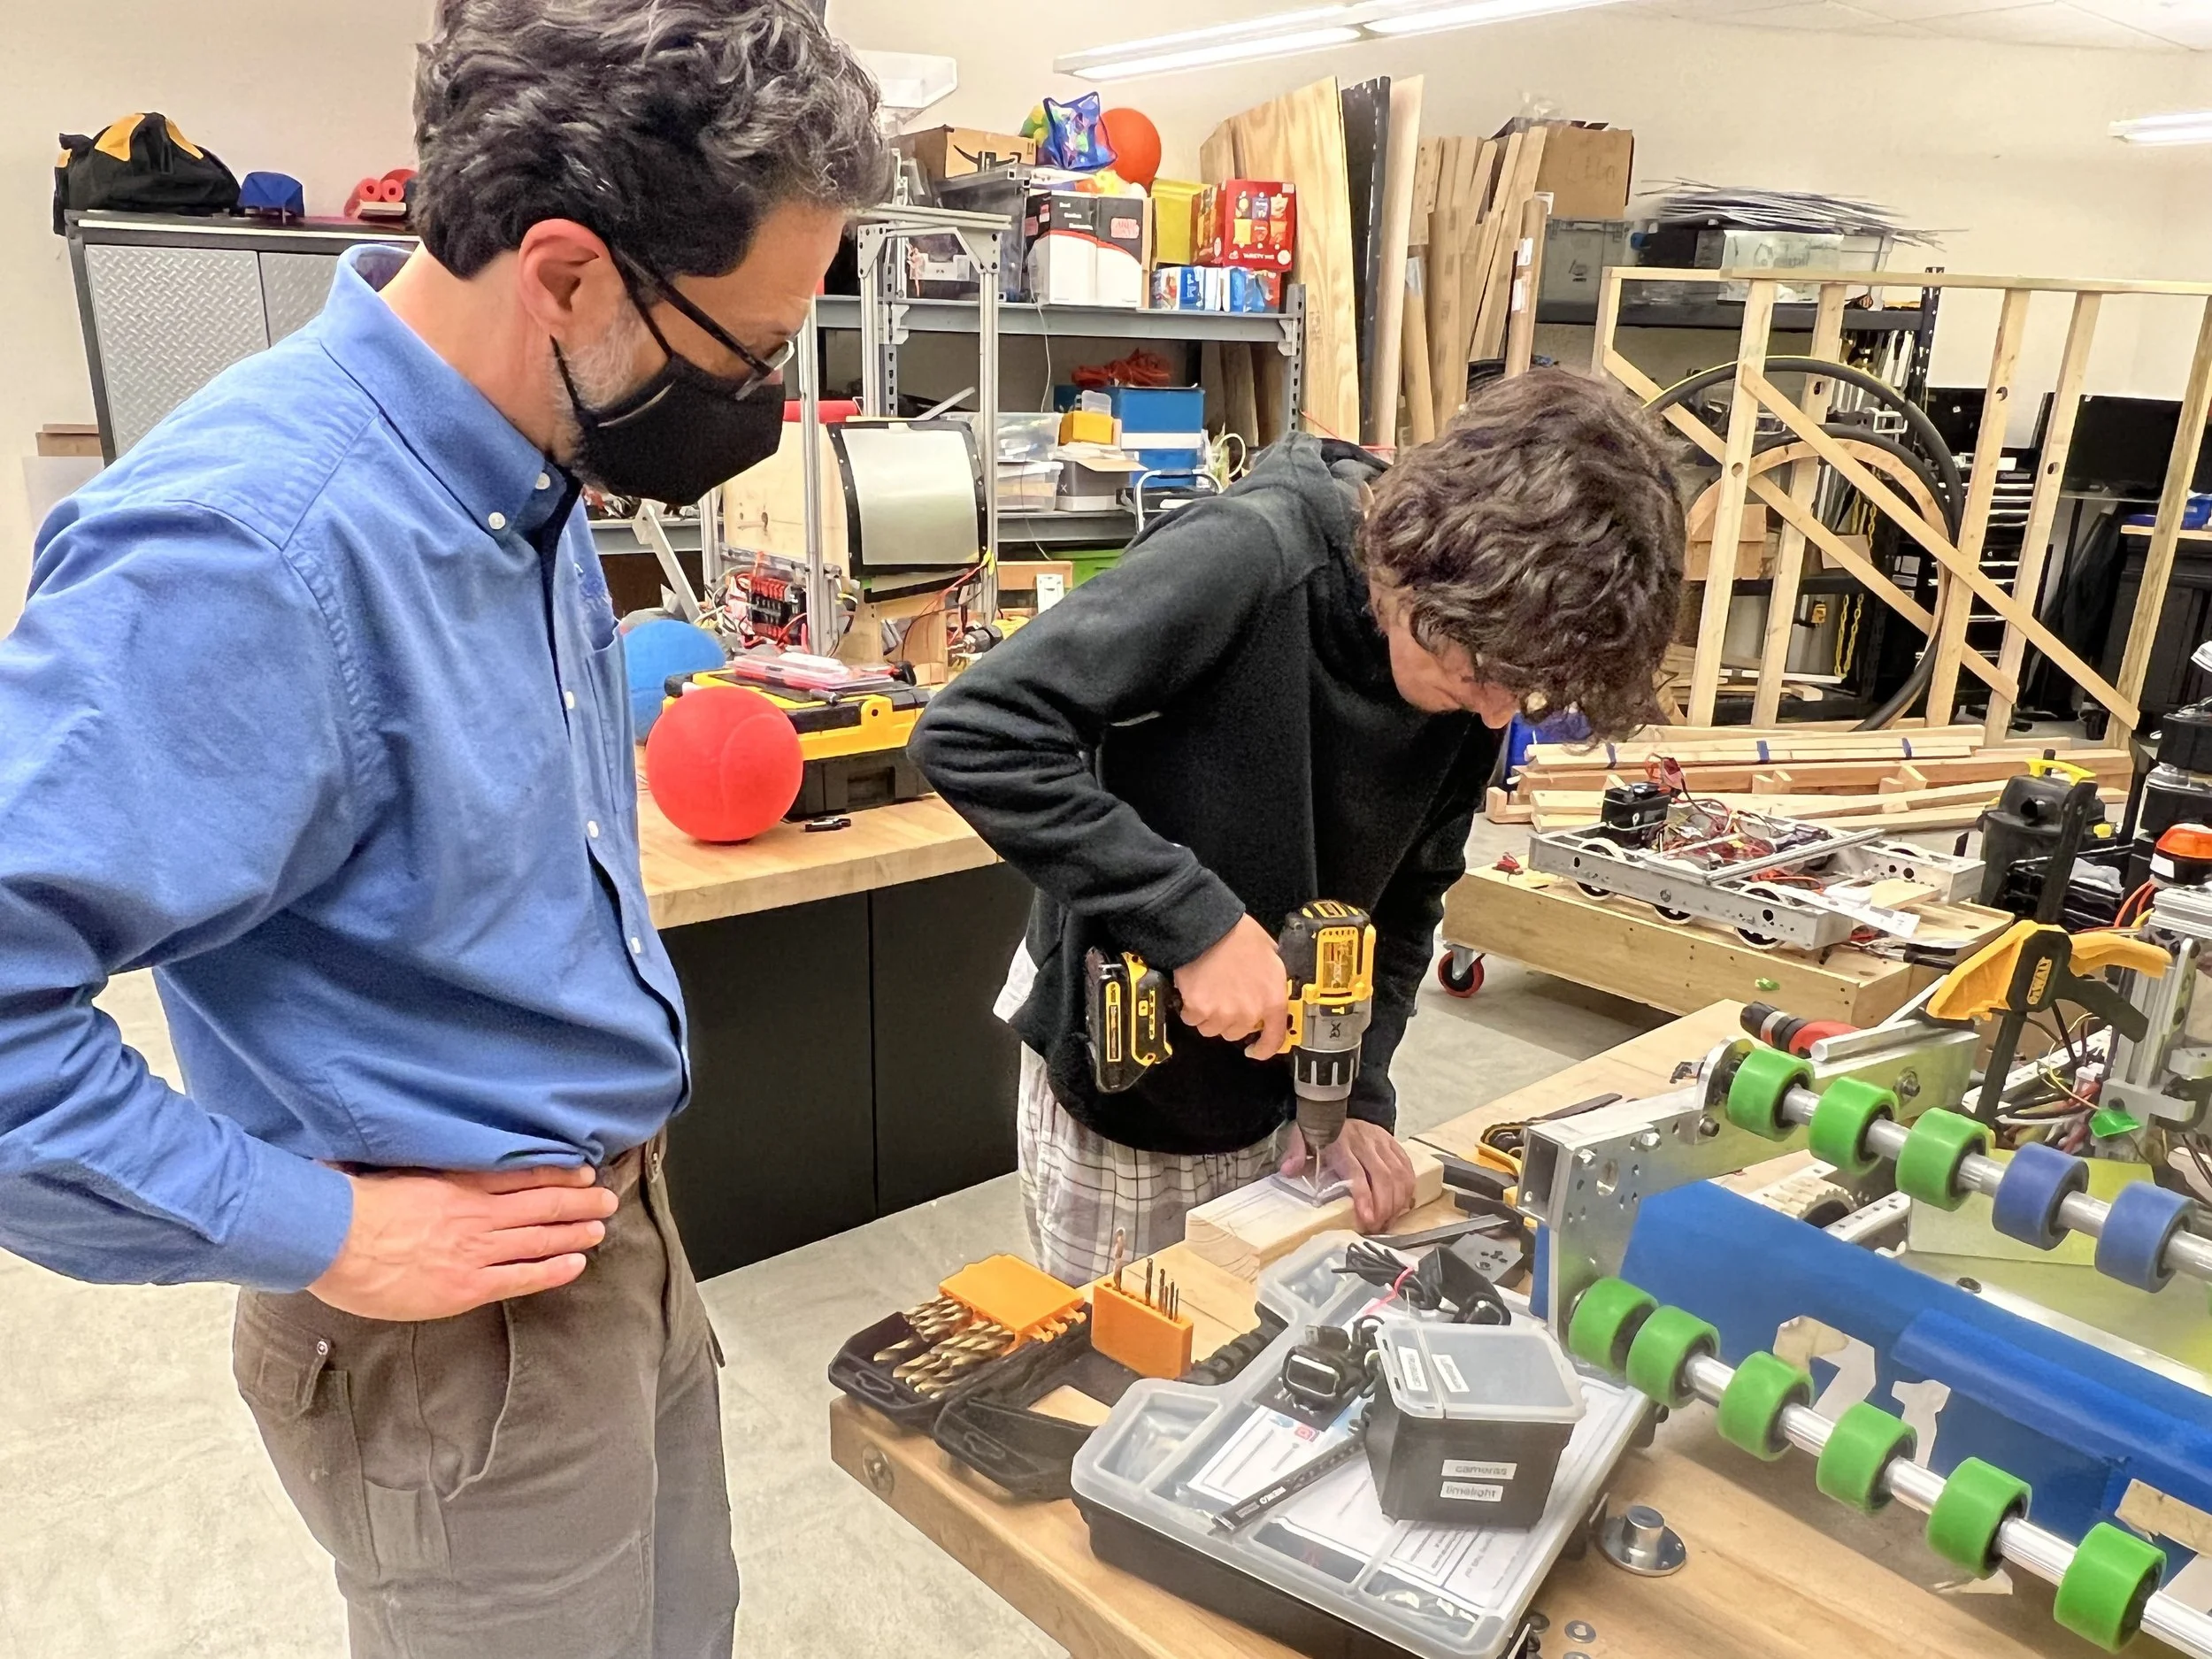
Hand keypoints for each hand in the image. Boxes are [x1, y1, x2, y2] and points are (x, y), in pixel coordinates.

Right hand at [308, 1165, 618, 1320]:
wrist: (333, 1240)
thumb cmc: (348, 1203)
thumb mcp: (388, 1166)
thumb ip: (414, 1161)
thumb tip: (409, 1141)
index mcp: (457, 1182)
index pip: (521, 1173)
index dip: (557, 1171)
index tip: (582, 1169)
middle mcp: (476, 1213)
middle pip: (542, 1203)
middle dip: (579, 1201)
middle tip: (606, 1199)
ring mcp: (475, 1249)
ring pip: (539, 1237)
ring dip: (575, 1232)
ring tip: (599, 1227)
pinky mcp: (466, 1285)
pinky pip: (521, 1277)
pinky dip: (552, 1270)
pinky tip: (575, 1264)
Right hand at [1173, 915, 1290, 1059]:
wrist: (1207, 928)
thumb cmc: (1239, 936)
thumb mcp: (1271, 954)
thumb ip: (1273, 980)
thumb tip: (1270, 988)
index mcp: (1272, 999)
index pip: (1274, 1039)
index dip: (1264, 1049)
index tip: (1256, 1049)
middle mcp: (1249, 1012)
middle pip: (1235, 1033)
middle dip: (1230, 1019)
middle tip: (1224, 995)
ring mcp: (1222, 1013)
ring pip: (1212, 1029)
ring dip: (1209, 1015)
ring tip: (1209, 989)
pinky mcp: (1198, 1009)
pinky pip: (1192, 1019)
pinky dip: (1191, 1008)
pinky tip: (1195, 989)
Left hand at [1279, 1119, 1417, 1231]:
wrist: (1334, 1105)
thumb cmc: (1319, 1130)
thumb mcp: (1301, 1137)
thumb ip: (1295, 1153)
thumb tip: (1288, 1170)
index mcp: (1341, 1143)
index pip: (1356, 1173)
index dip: (1364, 1197)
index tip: (1366, 1219)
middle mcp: (1365, 1142)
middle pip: (1383, 1178)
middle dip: (1384, 1208)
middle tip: (1378, 1228)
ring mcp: (1381, 1141)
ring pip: (1399, 1174)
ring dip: (1397, 1202)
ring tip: (1389, 1221)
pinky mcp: (1393, 1142)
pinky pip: (1407, 1167)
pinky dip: (1408, 1188)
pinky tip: (1402, 1206)